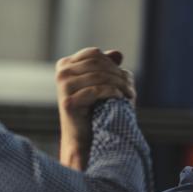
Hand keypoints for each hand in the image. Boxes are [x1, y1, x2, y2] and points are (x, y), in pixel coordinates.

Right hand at [55, 47, 134, 168]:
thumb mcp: (102, 83)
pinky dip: (112, 92)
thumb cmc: (95, 108)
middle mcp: (61, 73)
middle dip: (117, 74)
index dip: (111, 63)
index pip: (94, 54)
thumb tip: (117, 53)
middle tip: (130, 86)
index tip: (124, 75)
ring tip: (129, 93)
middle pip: (97, 63)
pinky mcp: (68, 102)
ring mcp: (63, 87)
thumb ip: (108, 66)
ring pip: (98, 76)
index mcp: (65, 65)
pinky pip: (96, 90)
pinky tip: (120, 97)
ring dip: (119, 83)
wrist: (85, 138)